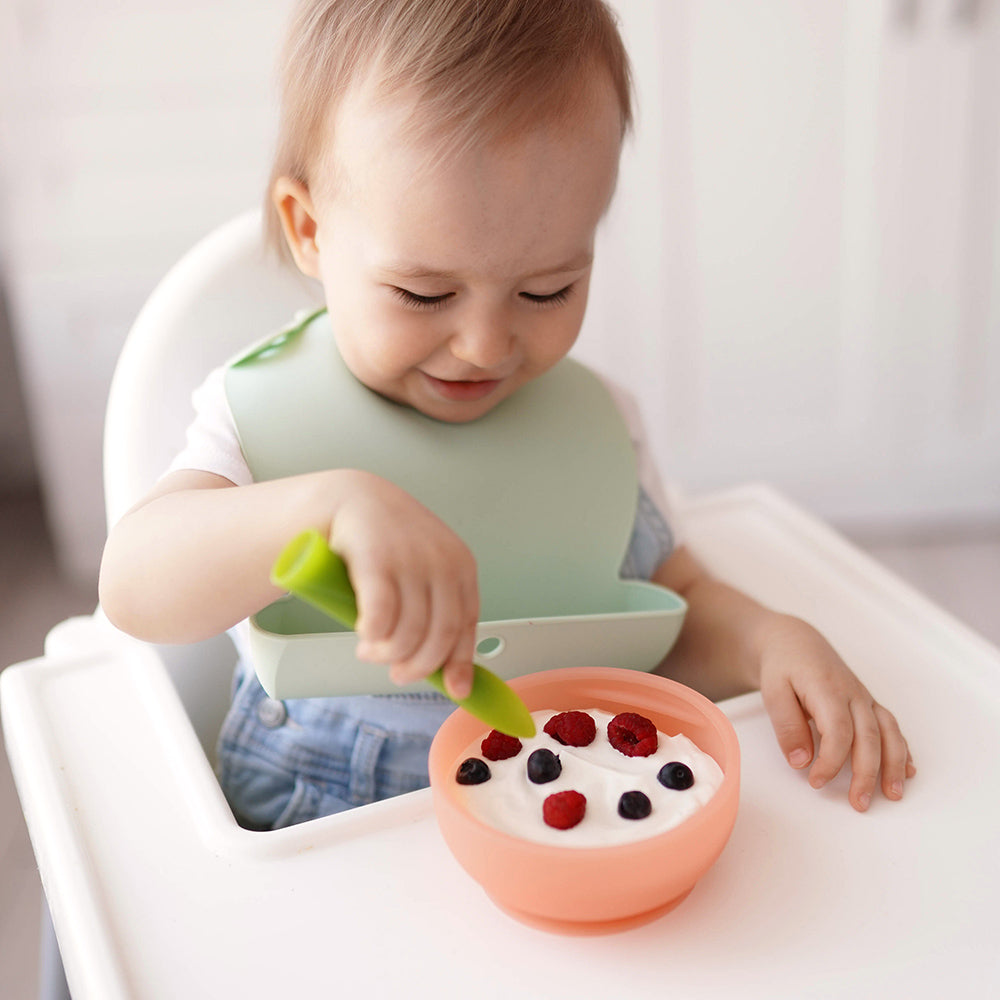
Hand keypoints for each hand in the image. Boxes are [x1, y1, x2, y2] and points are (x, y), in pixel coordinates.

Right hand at [328, 471, 478, 699]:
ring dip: (387, 654)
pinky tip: (364, 634)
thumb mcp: (426, 570)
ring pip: (409, 631)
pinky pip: (381, 616)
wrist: (353, 500)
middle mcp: (442, 562)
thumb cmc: (390, 543)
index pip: (468, 625)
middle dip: (418, 666)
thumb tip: (452, 673)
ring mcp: (410, 561)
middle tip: (397, 673)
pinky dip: (373, 635)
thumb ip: (438, 609)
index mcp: (461, 566)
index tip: (455, 690)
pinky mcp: (376, 561)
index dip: (460, 663)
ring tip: (370, 651)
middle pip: (440, 635)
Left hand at [757, 614, 915, 811]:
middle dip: (867, 773)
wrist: (795, 642)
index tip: (816, 782)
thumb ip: (787, 726)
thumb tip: (801, 762)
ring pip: (887, 732)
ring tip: (893, 794)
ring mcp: (863, 698)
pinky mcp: (867, 703)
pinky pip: (890, 726)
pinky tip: (907, 771)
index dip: (832, 761)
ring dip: (893, 764)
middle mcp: (852, 693)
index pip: (838, 731)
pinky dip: (901, 749)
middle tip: (859, 804)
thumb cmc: (783, 667)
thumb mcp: (772, 691)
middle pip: (869, 736)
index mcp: (827, 689)